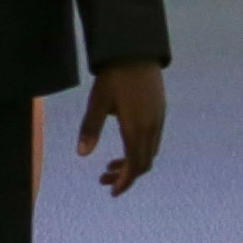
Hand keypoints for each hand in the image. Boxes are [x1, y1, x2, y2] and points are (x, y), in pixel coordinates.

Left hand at [75, 61, 165, 193]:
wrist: (136, 51)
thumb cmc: (114, 76)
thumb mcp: (97, 102)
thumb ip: (90, 129)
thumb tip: (82, 155)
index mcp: (136, 128)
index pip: (134, 166)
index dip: (124, 182)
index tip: (112, 192)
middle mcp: (151, 127)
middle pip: (143, 163)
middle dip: (125, 176)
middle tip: (103, 178)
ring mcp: (158, 119)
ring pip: (149, 152)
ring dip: (132, 163)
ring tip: (109, 165)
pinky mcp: (160, 111)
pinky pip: (153, 140)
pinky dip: (139, 150)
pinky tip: (125, 145)